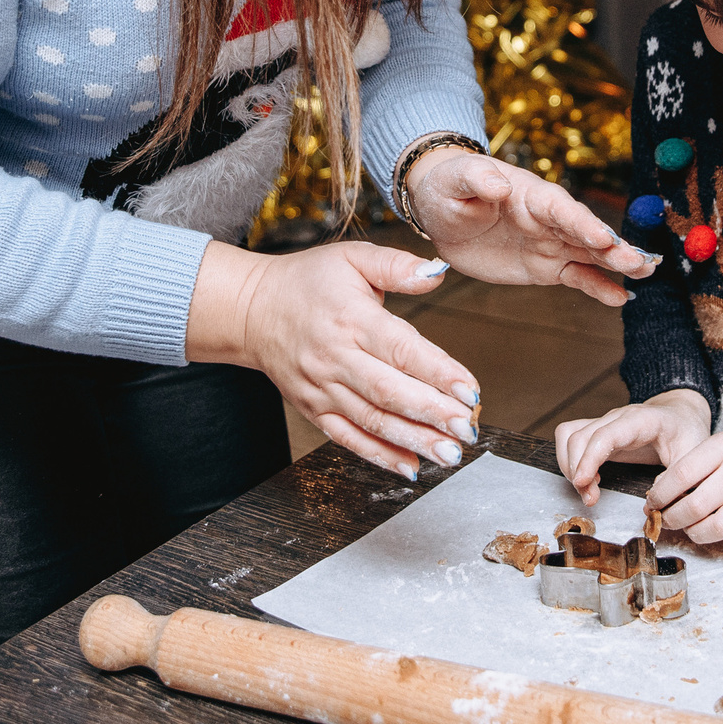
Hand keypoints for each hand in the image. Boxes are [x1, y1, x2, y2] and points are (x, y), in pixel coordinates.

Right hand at [186, 239, 478, 481]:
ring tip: (450, 454)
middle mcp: (335, 357)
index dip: (438, 372)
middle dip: (432, 414)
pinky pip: (348, 438)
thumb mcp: (352, 258)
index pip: (401, 349)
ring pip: (372, 420)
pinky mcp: (314, 409)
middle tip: (466, 429)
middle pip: (388, 392)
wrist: (252, 309)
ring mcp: (322, 388)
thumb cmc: (307, 282)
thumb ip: (397, 266)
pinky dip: (380, 455)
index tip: (470, 390)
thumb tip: (438, 273)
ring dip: (414, 441)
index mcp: (351, 318)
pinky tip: (411, 466)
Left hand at [407, 147, 657, 305]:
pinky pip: (576, 276)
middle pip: (585, 231)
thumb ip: (477, 180)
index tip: (602, 237)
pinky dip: (598, 286)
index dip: (581, 222)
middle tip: (638, 261)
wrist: (441, 211)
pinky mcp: (545, 266)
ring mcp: (550, 242)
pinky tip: (620, 297)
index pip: (559, 208)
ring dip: (616, 263)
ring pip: (590, 253)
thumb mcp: (455, 181)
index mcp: (529, 195)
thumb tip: (499, 185)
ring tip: (645, 271)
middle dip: (612, 246)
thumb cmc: (448, 187)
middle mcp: (547, 218)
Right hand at [555, 389, 711, 504]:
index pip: (606, 435)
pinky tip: (588, 478)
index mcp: (642, 421)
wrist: (681, 415)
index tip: (582, 482)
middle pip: (580, 437)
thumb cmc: (686, 432)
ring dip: (570, 466)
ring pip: (569, 436)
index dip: (590, 458)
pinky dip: (570, 459)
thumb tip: (654, 500)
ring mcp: (605, 422)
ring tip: (588, 492)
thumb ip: (678, 476)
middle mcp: (617, 418)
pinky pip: (569, 437)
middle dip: (578, 471)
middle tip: (591, 499)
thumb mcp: (693, 452)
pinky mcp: (598, 430)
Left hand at [648, 423, 722, 554]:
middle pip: (698, 504)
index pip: (682, 474)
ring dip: (697, 534)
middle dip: (674, 518)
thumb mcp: (715, 449)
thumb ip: (688, 468)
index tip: (652, 504)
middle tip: (666, 521)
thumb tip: (656, 497)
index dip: (661, 494)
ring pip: (720, 526)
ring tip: (690, 529)